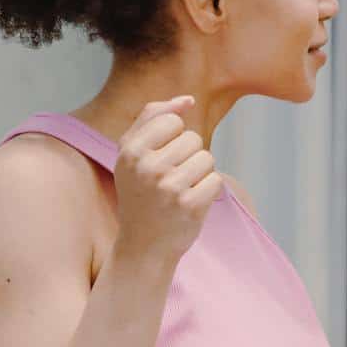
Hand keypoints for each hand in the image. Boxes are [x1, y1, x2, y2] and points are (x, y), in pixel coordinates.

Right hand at [111, 96, 222, 265]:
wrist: (143, 246)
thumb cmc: (140, 193)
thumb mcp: (132, 153)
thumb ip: (153, 118)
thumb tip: (188, 100)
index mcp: (130, 151)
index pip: (173, 121)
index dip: (173, 138)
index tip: (160, 159)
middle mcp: (148, 168)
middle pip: (193, 139)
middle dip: (188, 157)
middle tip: (170, 180)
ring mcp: (169, 188)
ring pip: (207, 158)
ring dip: (200, 174)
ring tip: (180, 191)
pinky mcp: (190, 206)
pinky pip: (216, 180)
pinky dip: (208, 191)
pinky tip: (190, 203)